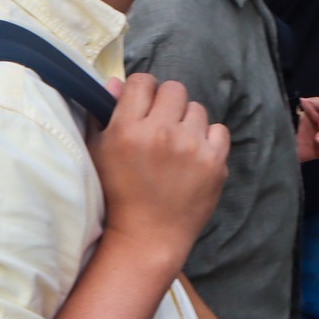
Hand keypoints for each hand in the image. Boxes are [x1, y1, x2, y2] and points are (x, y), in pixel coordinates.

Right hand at [88, 73, 228, 257]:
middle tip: (161, 125)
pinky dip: (208, 140)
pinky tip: (194, 156)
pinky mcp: (215, 162)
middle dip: (166, 104)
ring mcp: (191, 147)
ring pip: (197, 108)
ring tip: (177, 146)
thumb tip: (115, 81)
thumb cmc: (118, 194)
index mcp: (128, 129)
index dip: (142, 91)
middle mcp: (162, 133)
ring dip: (187, 122)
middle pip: (173, 89)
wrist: (148, 237)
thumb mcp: (99, 153)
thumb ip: (102, 113)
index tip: (142, 107)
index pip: (142, 81)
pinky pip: (218, 130)